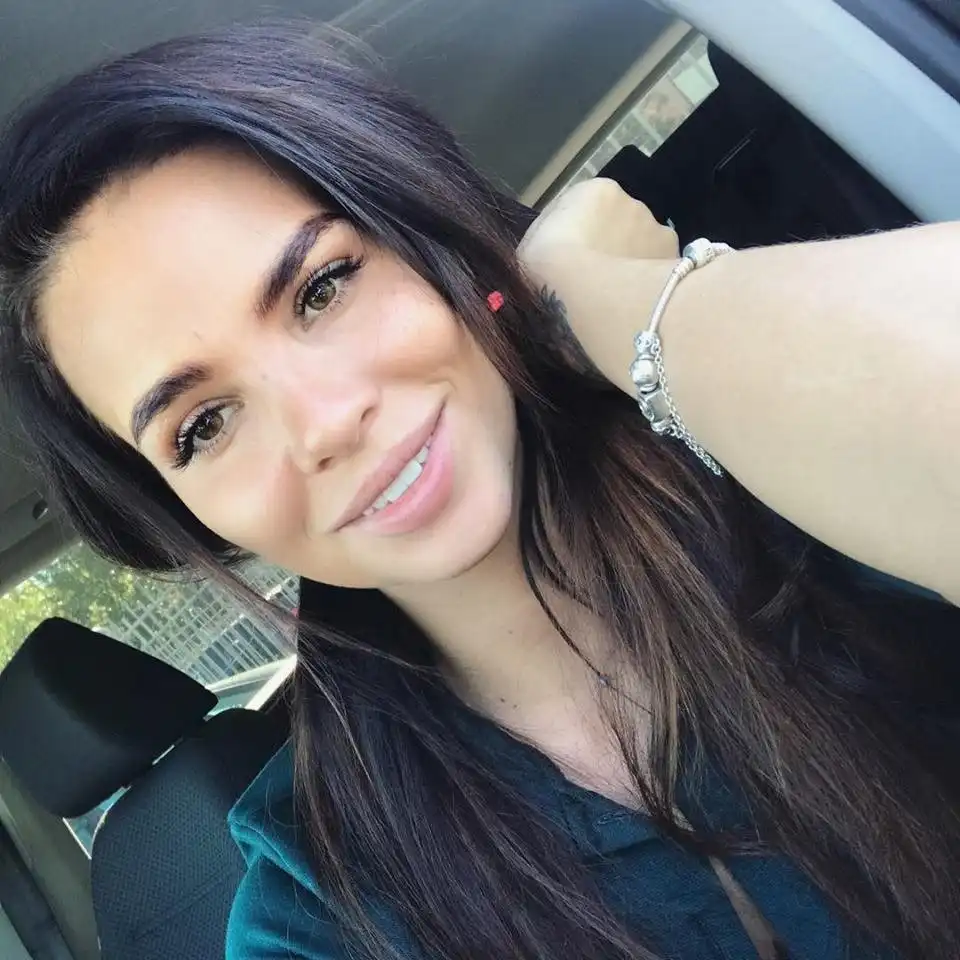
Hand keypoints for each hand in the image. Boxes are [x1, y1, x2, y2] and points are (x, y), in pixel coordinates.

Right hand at [517, 178, 678, 381]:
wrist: (587, 297)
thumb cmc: (548, 269)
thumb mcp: (528, 246)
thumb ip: (549, 237)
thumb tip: (560, 244)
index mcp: (596, 191)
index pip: (587, 208)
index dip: (577, 237)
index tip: (571, 264)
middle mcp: (633, 202)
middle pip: (619, 226)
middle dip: (610, 248)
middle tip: (594, 282)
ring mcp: (658, 230)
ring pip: (642, 249)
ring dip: (632, 265)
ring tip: (616, 299)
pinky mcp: (676, 260)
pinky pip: (658, 272)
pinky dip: (649, 284)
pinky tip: (635, 304)